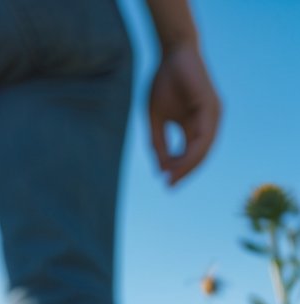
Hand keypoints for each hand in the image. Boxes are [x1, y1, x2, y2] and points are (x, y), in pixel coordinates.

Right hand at [148, 44, 220, 185]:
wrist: (173, 53)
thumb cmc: (163, 82)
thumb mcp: (156, 118)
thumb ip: (158, 142)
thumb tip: (161, 169)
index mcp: (194, 125)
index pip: (189, 153)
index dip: (178, 169)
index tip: (163, 182)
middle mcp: (207, 122)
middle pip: (199, 155)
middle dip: (184, 172)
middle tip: (169, 185)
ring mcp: (212, 115)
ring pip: (204, 148)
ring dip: (188, 165)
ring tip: (173, 177)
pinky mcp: (212, 107)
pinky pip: (205, 136)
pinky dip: (193, 151)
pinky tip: (180, 161)